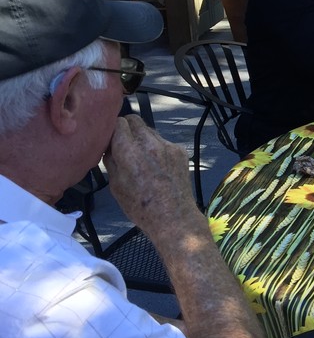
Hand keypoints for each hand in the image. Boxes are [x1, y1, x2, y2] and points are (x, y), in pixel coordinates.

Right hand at [103, 115, 198, 235]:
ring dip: (142, 138)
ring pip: (150, 130)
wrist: (174, 217)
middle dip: (127, 129)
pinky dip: (157, 148)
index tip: (111, 139)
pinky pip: (163, 142)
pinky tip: (157, 166)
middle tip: (123, 144)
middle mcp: (150, 143)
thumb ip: (111, 159)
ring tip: (141, 159)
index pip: (119, 123)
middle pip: (135, 120)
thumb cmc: (140, 206)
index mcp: (130, 152)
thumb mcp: (115, 184)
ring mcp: (168, 146)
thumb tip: (108, 145)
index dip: (113, 129)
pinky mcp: (180, 151)